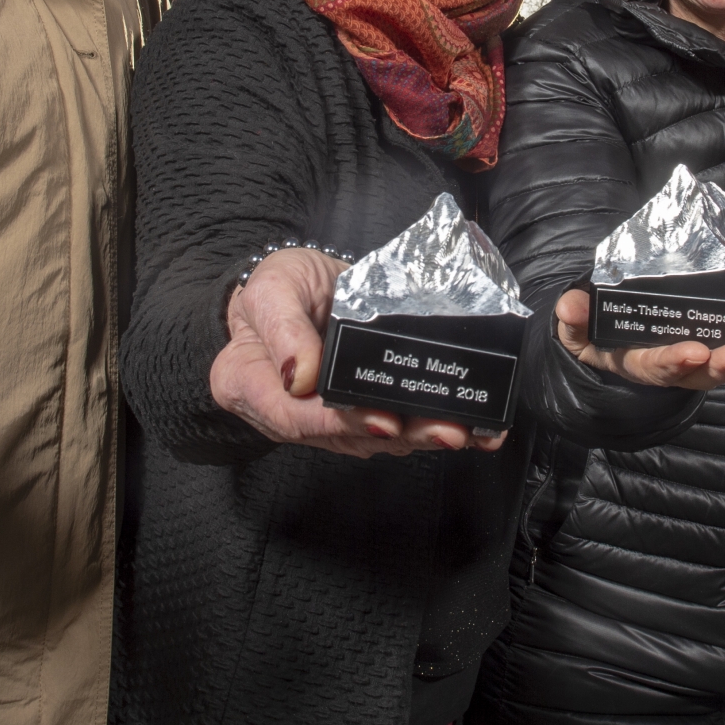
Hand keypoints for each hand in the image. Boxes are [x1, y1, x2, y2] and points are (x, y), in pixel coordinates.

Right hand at [209, 247, 505, 457]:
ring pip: (378, 435)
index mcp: (253, 388)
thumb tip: (302, 377)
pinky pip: (396, 422)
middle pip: (347, 435)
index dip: (343, 423)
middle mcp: (294, 414)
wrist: (296, 289)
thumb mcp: (270, 290)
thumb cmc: (277, 288)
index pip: (298, 417)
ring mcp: (330, 417)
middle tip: (446, 430)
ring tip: (465, 429)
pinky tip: (470, 427)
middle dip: (403, 434)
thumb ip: (282, 329)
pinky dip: (432, 423)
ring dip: (424, 435)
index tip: (383, 422)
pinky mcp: (363, 408)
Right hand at [552, 288, 724, 390]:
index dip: (674, 361)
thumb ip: (573, 320)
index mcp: (642, 364)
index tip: (692, 352)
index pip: (659, 368)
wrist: (619, 338)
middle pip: (708, 374)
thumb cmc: (598, 335)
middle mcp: (681, 366)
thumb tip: (568, 307)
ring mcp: (707, 355)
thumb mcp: (577, 331)